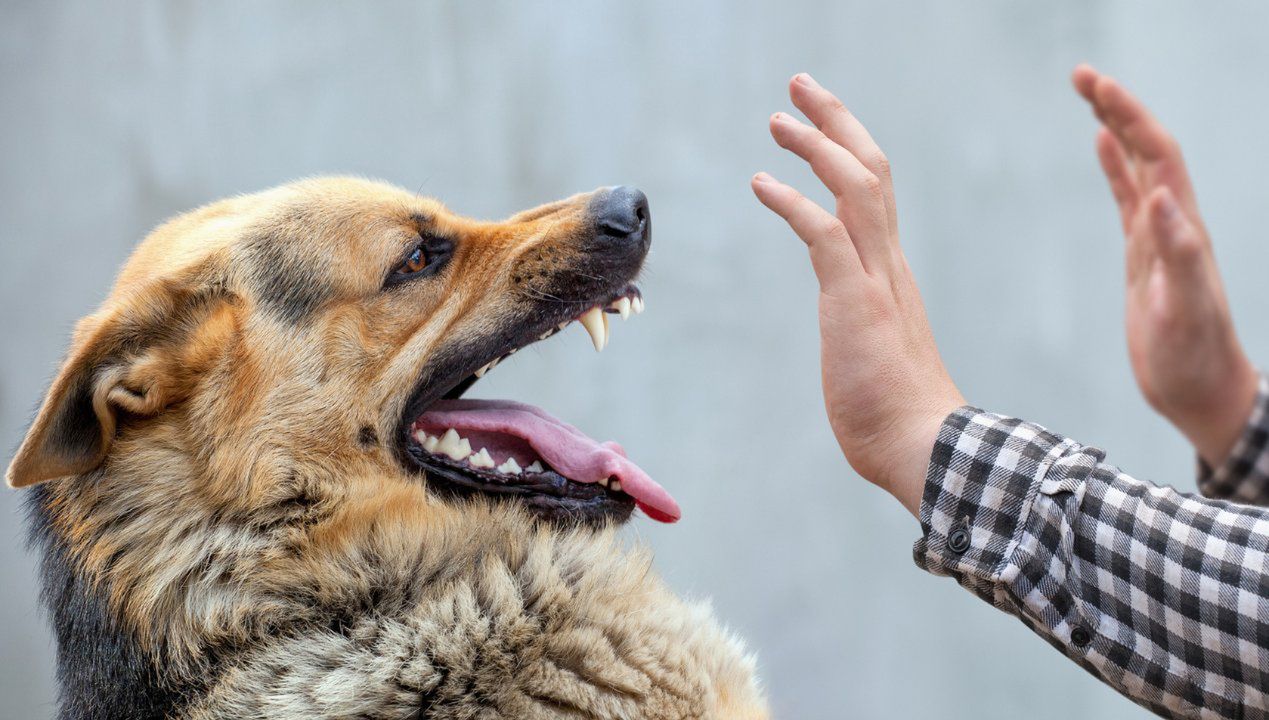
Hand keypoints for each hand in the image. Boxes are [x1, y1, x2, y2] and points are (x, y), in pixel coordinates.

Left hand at [752, 74, 963, 515]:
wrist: (925, 449)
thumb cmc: (898, 417)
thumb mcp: (874, 357)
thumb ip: (864, 333)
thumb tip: (855, 343)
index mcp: (892, 274)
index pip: (875, 194)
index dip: (848, 150)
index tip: (820, 125)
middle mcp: (889, 265)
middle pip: (871, 169)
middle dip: (836, 121)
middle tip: (800, 87)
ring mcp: (876, 280)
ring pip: (855, 186)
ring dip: (816, 145)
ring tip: (778, 119)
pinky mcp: (855, 301)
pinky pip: (824, 233)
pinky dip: (792, 201)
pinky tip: (761, 182)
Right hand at [1072, 64, 1257, 466]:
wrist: (1201, 391)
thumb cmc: (1194, 358)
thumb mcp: (1186, 309)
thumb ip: (1179, 252)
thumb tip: (1160, 195)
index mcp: (1183, 228)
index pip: (1157, 154)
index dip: (1129, 116)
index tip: (1096, 86)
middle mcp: (1174, 223)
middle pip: (1147, 148)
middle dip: (1117, 107)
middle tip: (1080, 75)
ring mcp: (1159, 237)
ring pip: (1137, 166)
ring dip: (1115, 127)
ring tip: (1088, 94)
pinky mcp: (1144, 256)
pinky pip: (1127, 198)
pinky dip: (1114, 167)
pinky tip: (1100, 148)